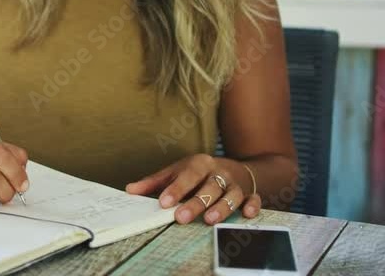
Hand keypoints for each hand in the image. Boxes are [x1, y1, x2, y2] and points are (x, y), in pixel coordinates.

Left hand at [124, 154, 261, 224]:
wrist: (235, 167)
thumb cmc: (199, 172)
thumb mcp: (177, 171)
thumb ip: (154, 182)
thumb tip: (130, 190)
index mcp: (199, 164)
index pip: (186, 176)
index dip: (176, 189)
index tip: (164, 202)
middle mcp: (218, 173)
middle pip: (207, 188)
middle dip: (194, 203)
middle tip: (181, 217)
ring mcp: (234, 184)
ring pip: (230, 195)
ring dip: (221, 207)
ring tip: (209, 220)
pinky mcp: (249, 193)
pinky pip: (254, 199)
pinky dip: (253, 206)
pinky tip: (247, 214)